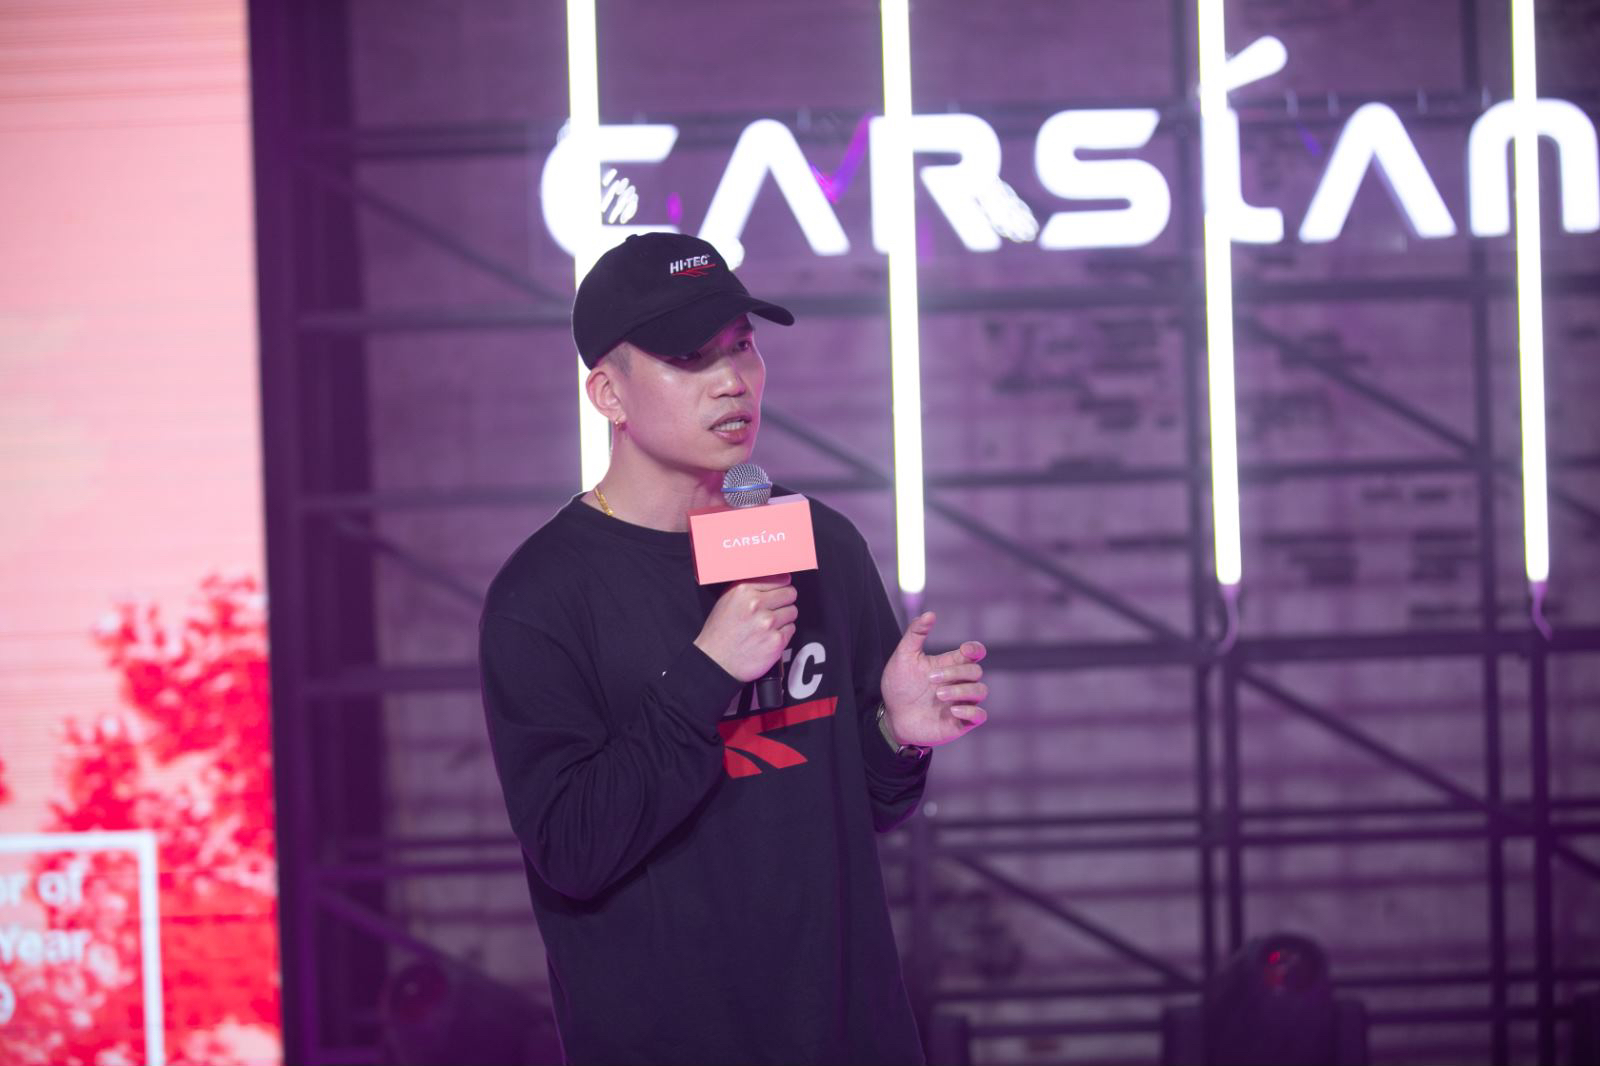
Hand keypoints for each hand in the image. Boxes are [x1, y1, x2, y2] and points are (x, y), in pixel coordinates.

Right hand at [694, 574, 798, 681]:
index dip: (781, 585)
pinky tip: (768, 636)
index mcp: (744, 590)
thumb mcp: (728, 600)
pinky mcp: (776, 641)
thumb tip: (772, 577)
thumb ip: (750, 586)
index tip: (779, 590)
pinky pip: (791, 629)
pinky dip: (783, 633)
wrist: (716, 662)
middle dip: (784, 601)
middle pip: (790, 593)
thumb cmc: (720, 633)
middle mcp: (756, 604)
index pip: (780, 577)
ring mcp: (768, 623)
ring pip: (793, 611)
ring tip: (769, 625)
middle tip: (774, 609)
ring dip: (784, 617)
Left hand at [879, 610, 986, 747]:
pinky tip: (952, 710)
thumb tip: (930, 614)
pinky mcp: (961, 722)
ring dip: (962, 691)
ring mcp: (962, 702)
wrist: (892, 717)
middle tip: (930, 678)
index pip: (974, 653)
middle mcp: (959, 682)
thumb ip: (915, 634)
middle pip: (976, 671)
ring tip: (938, 695)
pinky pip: (980, 715)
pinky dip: (970, 711)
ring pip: (981, 691)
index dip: (975, 649)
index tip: (965, 650)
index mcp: (950, 664)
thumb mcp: (904, 657)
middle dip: (956, 673)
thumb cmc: (899, 686)